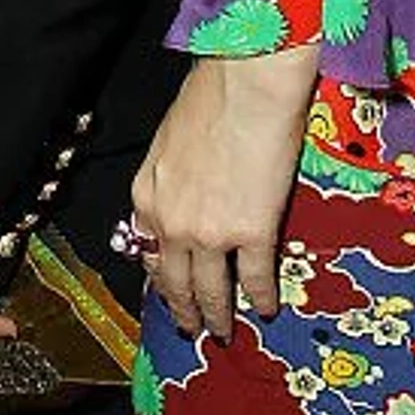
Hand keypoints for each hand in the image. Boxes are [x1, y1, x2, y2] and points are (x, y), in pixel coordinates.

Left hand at [131, 46, 318, 342]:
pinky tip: (267, 308)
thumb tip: (184, 197)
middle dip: (182, 309)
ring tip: (224, 331)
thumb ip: (171, 180)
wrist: (248, 83)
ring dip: (218, 315)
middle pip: (174, 281)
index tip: (166, 292)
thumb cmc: (212, 96)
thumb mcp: (170, 141)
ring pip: (211, 290)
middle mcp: (171, 222)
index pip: (147, 251)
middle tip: (191, 328)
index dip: (158, 277)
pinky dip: (263, 297)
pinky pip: (256, 278)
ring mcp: (211, 233)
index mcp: (147, 196)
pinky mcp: (252, 233)